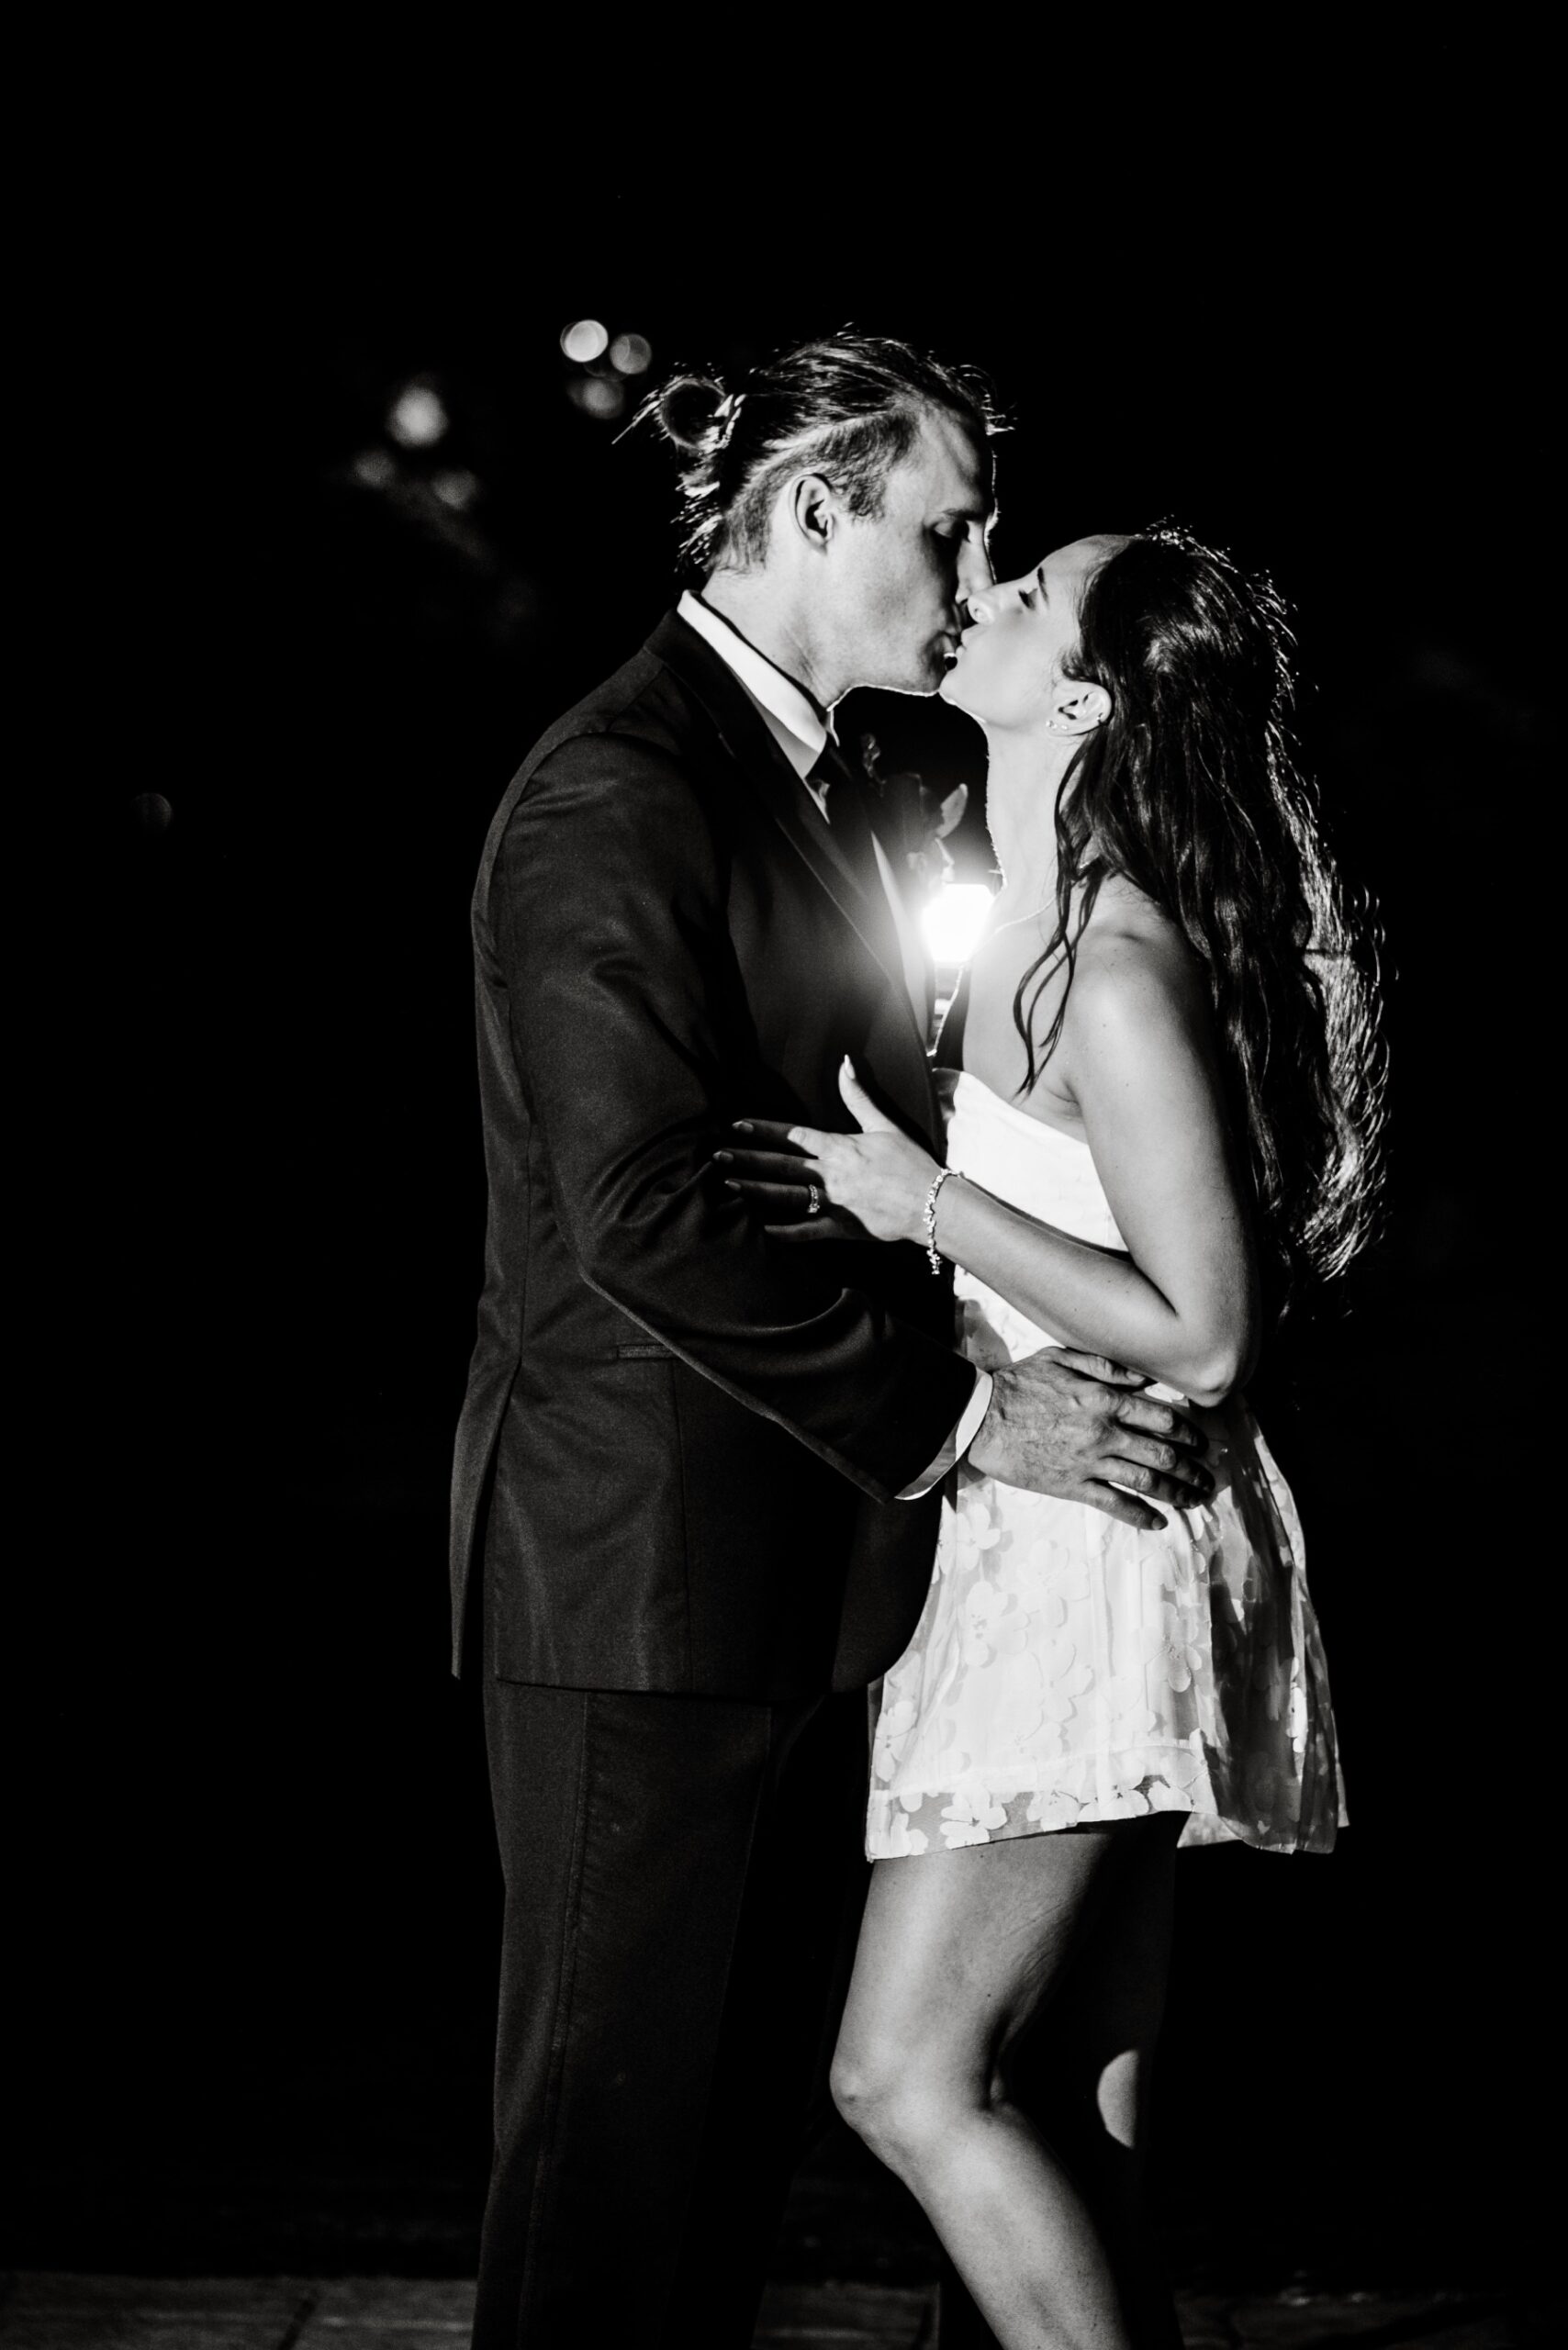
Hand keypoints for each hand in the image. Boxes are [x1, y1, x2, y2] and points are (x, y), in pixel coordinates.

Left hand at [719, 1060, 938, 1245]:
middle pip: (782, 1164)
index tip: (737, 1125)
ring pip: (788, 1195)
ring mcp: (835, 1202)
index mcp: (839, 1148)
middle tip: (717, 1155)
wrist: (933, 1202)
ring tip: (729, 1184)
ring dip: (756, 1189)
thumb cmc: (911, 1163)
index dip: (763, 1129)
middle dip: (748, 1158)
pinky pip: (807, 1231)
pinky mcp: (842, 1227)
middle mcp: (832, 1174)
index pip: (793, 1135)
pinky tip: (761, 1231)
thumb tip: (844, 1063)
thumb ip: (858, 1096)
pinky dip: (785, 1233)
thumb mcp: (884, 1125)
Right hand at [968, 1347, 1212, 1533]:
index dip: (1188, 1433)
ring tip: (1194, 1500)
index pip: (1161, 1419)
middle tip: (1207, 1477)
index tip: (1200, 1442)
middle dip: (1191, 1468)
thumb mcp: (1062, 1358)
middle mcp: (1104, 1432)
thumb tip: (1144, 1378)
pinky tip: (1157, 1522)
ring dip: (1176, 1492)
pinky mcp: (1072, 1485)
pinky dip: (1140, 1515)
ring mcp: (1090, 1462)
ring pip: (1146, 1481)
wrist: (982, 1417)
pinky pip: (1114, 1504)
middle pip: (1162, 1454)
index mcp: (1105, 1399)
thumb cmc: (1019, 1383)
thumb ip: (1106, 1366)